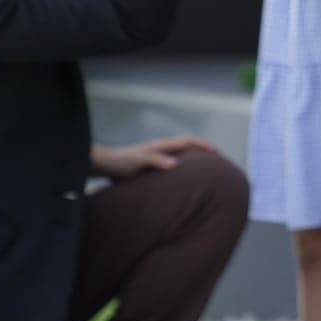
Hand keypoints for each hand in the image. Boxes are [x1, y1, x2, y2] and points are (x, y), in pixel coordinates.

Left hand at [91, 136, 217, 179]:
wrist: (102, 164)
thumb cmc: (119, 163)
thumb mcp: (138, 161)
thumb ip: (156, 161)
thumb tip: (176, 164)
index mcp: (162, 146)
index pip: (188, 141)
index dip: (204, 145)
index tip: (218, 152)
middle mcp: (161, 148)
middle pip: (187, 145)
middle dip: (203, 150)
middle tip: (217, 160)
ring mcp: (155, 156)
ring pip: (180, 154)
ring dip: (193, 158)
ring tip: (204, 171)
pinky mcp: (150, 165)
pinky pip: (172, 163)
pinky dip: (182, 167)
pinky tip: (182, 180)